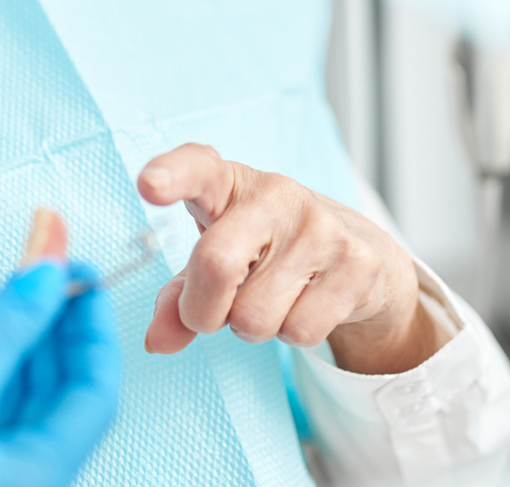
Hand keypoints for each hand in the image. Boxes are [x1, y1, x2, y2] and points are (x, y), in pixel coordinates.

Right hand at [0, 260, 121, 486]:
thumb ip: (4, 328)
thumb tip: (49, 275)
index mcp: (33, 481)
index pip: (95, 395)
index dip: (91, 327)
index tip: (82, 273)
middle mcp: (13, 486)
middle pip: (59, 399)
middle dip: (52, 327)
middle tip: (44, 269)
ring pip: (18, 406)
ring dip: (18, 344)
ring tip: (10, 291)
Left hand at [137, 143, 442, 374]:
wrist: (359, 253)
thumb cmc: (268, 251)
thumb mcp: (217, 259)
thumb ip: (179, 297)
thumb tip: (158, 341)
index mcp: (230, 184)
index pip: (198, 167)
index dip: (173, 173)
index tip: (149, 184)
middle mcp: (277, 194)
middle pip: (216, 264)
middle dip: (202, 312)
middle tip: (213, 314)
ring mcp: (322, 226)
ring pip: (255, 316)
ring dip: (254, 326)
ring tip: (274, 297)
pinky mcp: (357, 263)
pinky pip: (299, 331)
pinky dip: (293, 334)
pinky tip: (307, 303)